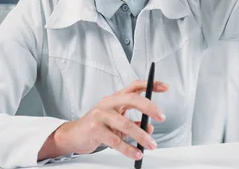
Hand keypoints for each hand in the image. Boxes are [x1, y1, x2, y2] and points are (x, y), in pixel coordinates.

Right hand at [38, 80, 168, 160]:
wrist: (74, 135)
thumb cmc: (98, 126)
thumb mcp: (117, 122)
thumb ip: (134, 123)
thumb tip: (150, 128)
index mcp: (115, 98)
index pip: (134, 86)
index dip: (150, 85)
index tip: (165, 87)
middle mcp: (108, 103)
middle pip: (132, 99)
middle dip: (149, 107)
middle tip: (162, 117)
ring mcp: (100, 115)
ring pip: (125, 123)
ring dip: (141, 136)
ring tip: (151, 145)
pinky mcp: (94, 130)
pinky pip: (115, 140)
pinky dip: (128, 148)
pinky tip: (136, 153)